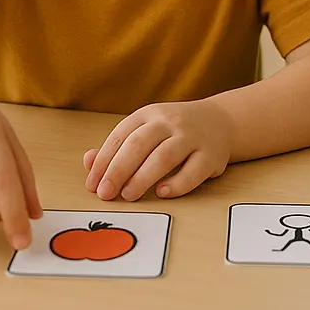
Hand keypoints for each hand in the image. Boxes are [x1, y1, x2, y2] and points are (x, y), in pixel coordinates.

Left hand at [84, 100, 233, 200]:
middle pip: (139, 144)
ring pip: (164, 156)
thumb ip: (118, 147)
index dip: (103, 161)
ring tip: (129, 195)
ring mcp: (192, 137)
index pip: (121, 135)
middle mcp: (170, 122)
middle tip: (105, 194)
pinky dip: (177, 183)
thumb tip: (88, 162)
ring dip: (143, 178)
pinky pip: (193, 170)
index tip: (93, 184)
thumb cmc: (175, 131)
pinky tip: (162, 192)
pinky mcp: (211, 155)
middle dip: (119, 170)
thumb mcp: (146, 130)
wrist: (220, 121)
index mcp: (150, 114)